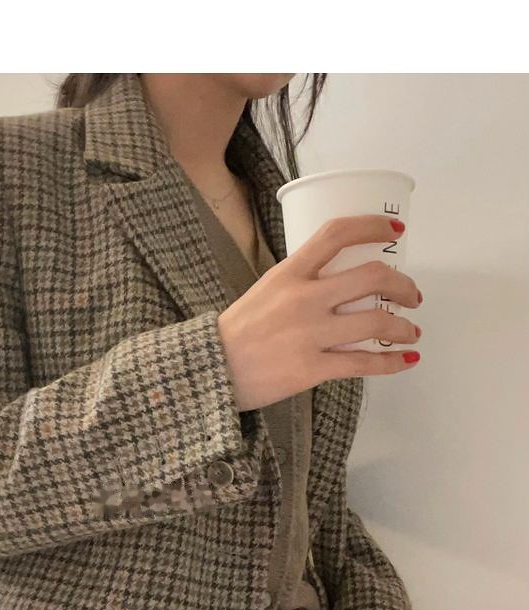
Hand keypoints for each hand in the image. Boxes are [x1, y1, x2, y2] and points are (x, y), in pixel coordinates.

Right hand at [217, 214, 422, 410]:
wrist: (212, 370)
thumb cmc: (239, 331)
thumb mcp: (265, 290)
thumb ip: (300, 281)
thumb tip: (339, 280)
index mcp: (289, 273)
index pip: (336, 234)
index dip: (372, 226)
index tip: (395, 230)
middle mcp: (303, 299)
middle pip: (371, 277)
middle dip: (403, 285)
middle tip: (411, 295)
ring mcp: (309, 334)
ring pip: (376, 322)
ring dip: (404, 327)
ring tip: (411, 331)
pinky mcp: (311, 369)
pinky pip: (363, 363)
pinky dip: (392, 362)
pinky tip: (405, 361)